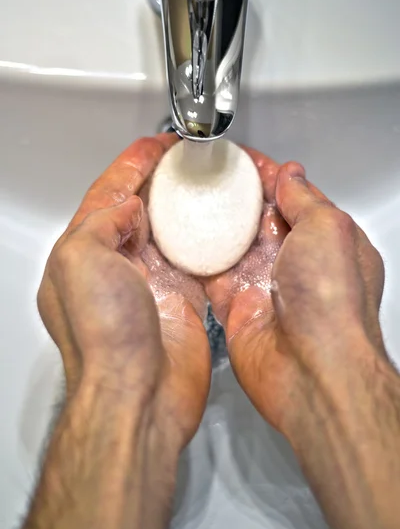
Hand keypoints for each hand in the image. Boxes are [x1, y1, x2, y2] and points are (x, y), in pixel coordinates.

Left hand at [38, 134, 210, 449]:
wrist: (139, 395)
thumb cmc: (105, 339)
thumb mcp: (80, 260)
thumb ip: (102, 220)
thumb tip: (132, 209)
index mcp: (85, 251)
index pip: (110, 191)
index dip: (135, 163)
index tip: (159, 145)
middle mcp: (116, 264)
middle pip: (142, 206)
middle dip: (164, 179)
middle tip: (189, 159)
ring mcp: (150, 281)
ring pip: (171, 230)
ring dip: (188, 206)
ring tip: (209, 184)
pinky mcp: (180, 298)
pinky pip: (196, 258)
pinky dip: (209, 239)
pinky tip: (223, 225)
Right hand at [205, 150, 384, 436]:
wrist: (311, 369)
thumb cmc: (333, 304)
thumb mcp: (328, 229)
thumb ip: (304, 199)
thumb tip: (290, 176)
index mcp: (324, 240)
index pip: (292, 195)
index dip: (267, 174)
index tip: (242, 159)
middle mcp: (294, 262)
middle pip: (258, 218)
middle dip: (235, 196)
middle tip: (208, 175)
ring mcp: (264, 284)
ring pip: (232, 244)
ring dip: (212, 224)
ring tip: (188, 198)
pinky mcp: (237, 307)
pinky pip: (211, 275)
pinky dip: (196, 257)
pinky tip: (180, 238)